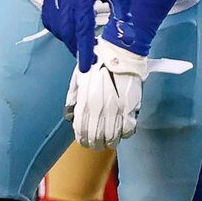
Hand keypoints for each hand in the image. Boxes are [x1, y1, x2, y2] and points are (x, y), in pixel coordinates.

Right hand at [47, 0, 130, 59]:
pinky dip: (58, 28)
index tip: (87, 67)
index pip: (82, 30)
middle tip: (90, 58)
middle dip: (76, 48)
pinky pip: (49, 17)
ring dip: (67, 38)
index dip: (84, 50)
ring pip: (56, 26)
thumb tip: (128, 37)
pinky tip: (70, 31)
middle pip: (66, 31)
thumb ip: (123, 13)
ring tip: (82, 45)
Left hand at [68, 33, 153, 148]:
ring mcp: (116, 108)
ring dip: (110, 141)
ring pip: (112, 134)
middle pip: (96, 135)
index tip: (85, 142)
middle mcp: (99, 108)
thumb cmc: (98, 63)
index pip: (82, 129)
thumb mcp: (78, 78)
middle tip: (97, 146)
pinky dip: (125, 134)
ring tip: (110, 143)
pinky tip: (123, 135)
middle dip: (96, 143)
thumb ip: (73, 98)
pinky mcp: (131, 106)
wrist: (120, 54)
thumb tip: (69, 114)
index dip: (83, 138)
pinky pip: (128, 127)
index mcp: (85, 102)